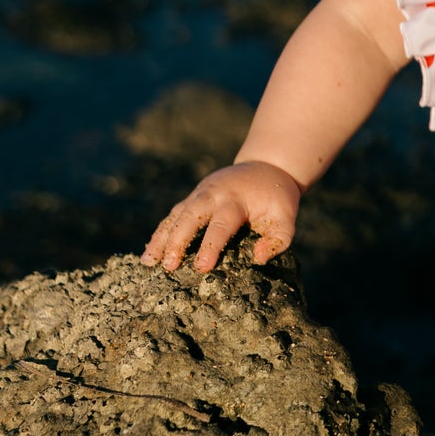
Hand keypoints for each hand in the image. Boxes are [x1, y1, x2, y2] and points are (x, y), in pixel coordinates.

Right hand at [141, 160, 301, 273]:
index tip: (201, 268)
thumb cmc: (276, 198)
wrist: (266, 167)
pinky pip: (173, 215)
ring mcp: (200, 195)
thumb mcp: (287, 217)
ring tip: (148, 262)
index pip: (220, 225)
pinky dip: (161, 232)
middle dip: (177, 242)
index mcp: (236, 200)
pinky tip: (150, 253)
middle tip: (167, 266)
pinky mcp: (193, 198)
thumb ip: (278, 239)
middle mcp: (213, 195)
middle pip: (190, 217)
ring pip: (175, 215)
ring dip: (161, 238)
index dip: (210, 246)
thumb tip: (258, 258)